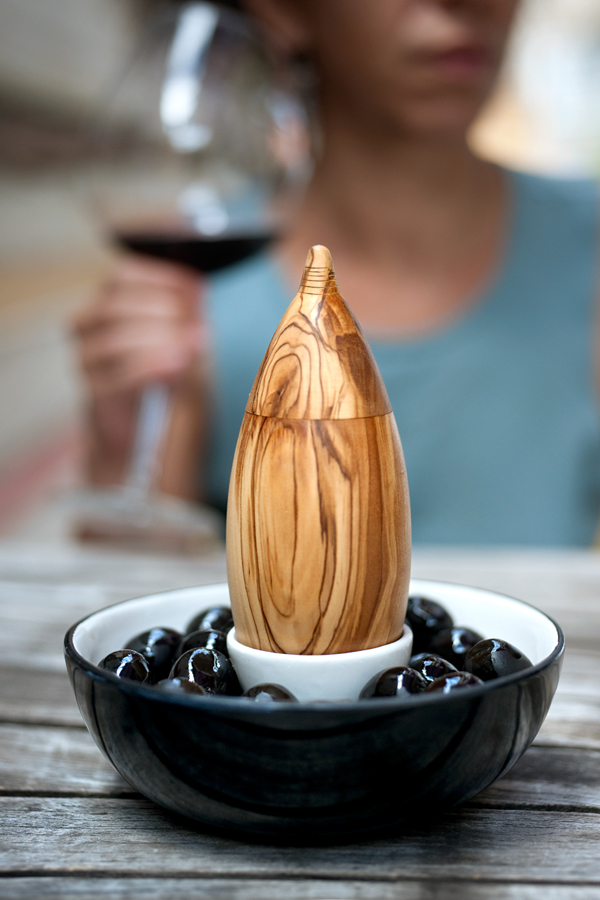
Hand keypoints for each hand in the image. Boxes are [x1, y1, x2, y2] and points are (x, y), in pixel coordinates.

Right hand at [72, 255, 205, 487]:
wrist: (144, 437)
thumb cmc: (166, 382)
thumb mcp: (185, 342)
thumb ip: (188, 317)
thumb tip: (197, 290)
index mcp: (109, 305)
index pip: (124, 276)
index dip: (162, 279)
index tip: (198, 291)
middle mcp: (90, 328)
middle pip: (116, 304)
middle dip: (164, 310)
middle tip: (200, 325)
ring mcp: (88, 360)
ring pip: (114, 337)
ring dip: (159, 338)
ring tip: (192, 347)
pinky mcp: (95, 394)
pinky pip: (118, 375)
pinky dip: (151, 367)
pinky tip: (178, 367)